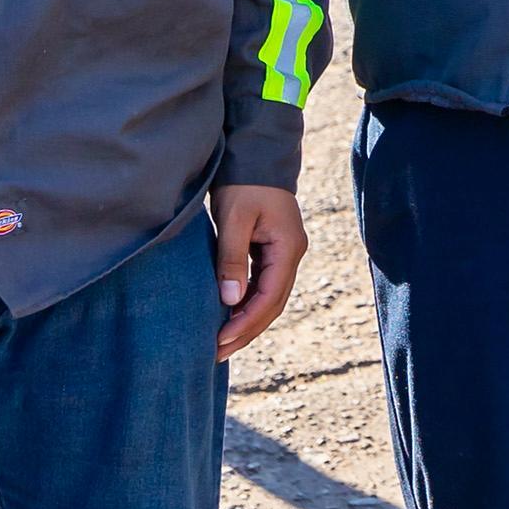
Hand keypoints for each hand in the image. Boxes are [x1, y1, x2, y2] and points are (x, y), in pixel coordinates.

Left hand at [210, 184, 306, 360]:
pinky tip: (228, 315)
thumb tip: (229, 301)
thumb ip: (233, 259)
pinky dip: (247, 304)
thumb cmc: (244, 184)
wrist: (255, 155)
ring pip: (269, 298)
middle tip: (217, 353)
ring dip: (247, 321)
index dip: (245, 322)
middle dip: (246, 331)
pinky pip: (263, 286)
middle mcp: (292, 254)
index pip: (270, 297)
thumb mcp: (235, 219)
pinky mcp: (272, 251)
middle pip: (273, 305)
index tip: (219, 340)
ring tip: (220, 342)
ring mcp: (284, 253)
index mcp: (288, 248)